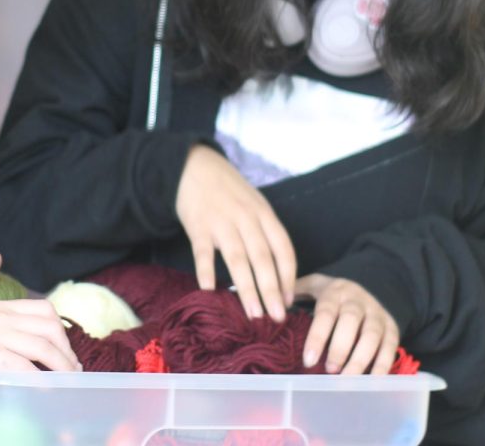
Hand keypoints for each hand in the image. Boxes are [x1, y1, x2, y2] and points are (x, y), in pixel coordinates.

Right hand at [0, 298, 81, 371]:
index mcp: (5, 305)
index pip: (45, 310)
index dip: (61, 329)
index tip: (67, 345)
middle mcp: (6, 317)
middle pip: (49, 328)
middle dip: (66, 349)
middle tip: (73, 367)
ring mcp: (0, 335)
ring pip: (41, 348)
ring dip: (60, 365)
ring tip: (68, 379)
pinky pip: (22, 366)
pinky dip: (39, 377)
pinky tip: (47, 386)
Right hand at [175, 145, 296, 321]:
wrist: (195, 166)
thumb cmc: (230, 191)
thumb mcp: (255, 204)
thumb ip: (266, 233)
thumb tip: (278, 274)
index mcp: (264, 214)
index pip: (283, 248)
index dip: (288, 276)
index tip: (289, 301)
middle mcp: (246, 219)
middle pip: (263, 258)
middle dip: (271, 290)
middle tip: (277, 317)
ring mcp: (222, 222)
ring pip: (237, 259)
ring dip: (246, 288)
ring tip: (253, 313)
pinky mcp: (198, 226)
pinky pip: (203, 252)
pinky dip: (207, 270)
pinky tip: (209, 289)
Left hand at [297, 273, 398, 374]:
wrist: (373, 283)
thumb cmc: (335, 292)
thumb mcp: (316, 285)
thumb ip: (295, 291)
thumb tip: (272, 305)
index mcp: (335, 292)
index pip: (325, 313)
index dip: (317, 337)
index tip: (308, 361)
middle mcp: (357, 302)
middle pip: (350, 322)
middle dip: (340, 348)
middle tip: (329, 370)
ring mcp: (376, 314)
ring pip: (371, 335)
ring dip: (361, 358)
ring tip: (348, 379)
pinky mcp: (392, 327)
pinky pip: (390, 345)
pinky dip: (383, 363)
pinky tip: (373, 380)